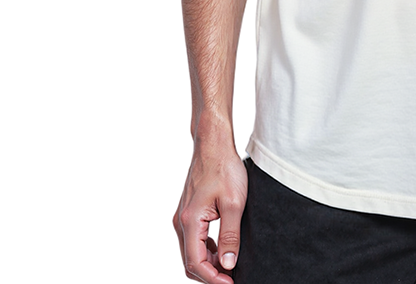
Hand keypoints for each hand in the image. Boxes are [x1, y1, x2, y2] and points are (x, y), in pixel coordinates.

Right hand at [173, 146, 247, 283]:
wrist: (213, 144)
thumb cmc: (224, 168)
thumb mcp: (234, 203)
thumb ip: (230, 235)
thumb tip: (228, 265)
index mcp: (190, 221)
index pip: (196, 263)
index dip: (213, 279)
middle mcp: (181, 222)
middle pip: (191, 262)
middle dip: (210, 275)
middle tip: (232, 279)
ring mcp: (183, 217)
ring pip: (192, 252)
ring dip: (209, 263)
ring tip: (231, 267)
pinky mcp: (189, 212)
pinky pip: (195, 240)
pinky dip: (207, 250)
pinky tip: (223, 250)